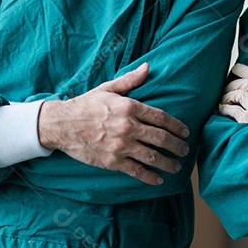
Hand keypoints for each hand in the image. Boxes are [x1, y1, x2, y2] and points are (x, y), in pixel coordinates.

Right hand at [37, 63, 190, 185]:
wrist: (62, 124)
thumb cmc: (85, 105)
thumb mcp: (108, 88)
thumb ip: (130, 80)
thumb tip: (148, 67)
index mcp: (129, 107)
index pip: (161, 117)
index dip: (177, 126)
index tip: (185, 132)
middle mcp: (128, 126)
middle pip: (161, 138)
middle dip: (177, 146)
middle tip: (185, 150)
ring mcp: (121, 145)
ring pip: (153, 156)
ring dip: (168, 162)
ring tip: (176, 166)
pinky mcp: (112, 161)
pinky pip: (137, 170)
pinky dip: (150, 176)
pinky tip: (159, 180)